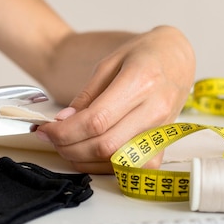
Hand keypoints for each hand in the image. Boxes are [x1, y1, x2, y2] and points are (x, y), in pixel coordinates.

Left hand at [35, 26, 195, 173]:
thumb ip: (86, 96)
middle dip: (69, 146)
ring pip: (115, 161)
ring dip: (82, 159)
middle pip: (104, 145)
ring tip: (66, 145)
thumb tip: (63, 122)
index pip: (96, 120)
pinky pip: (129, 168)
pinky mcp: (162, 145)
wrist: (177, 58)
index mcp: (141, 81)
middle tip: (51, 138)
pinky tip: (87, 154)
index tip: (47, 129)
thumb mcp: (109, 63)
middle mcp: (155, 109)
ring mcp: (161, 131)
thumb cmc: (144, 56)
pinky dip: (102, 166)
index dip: (65, 131)